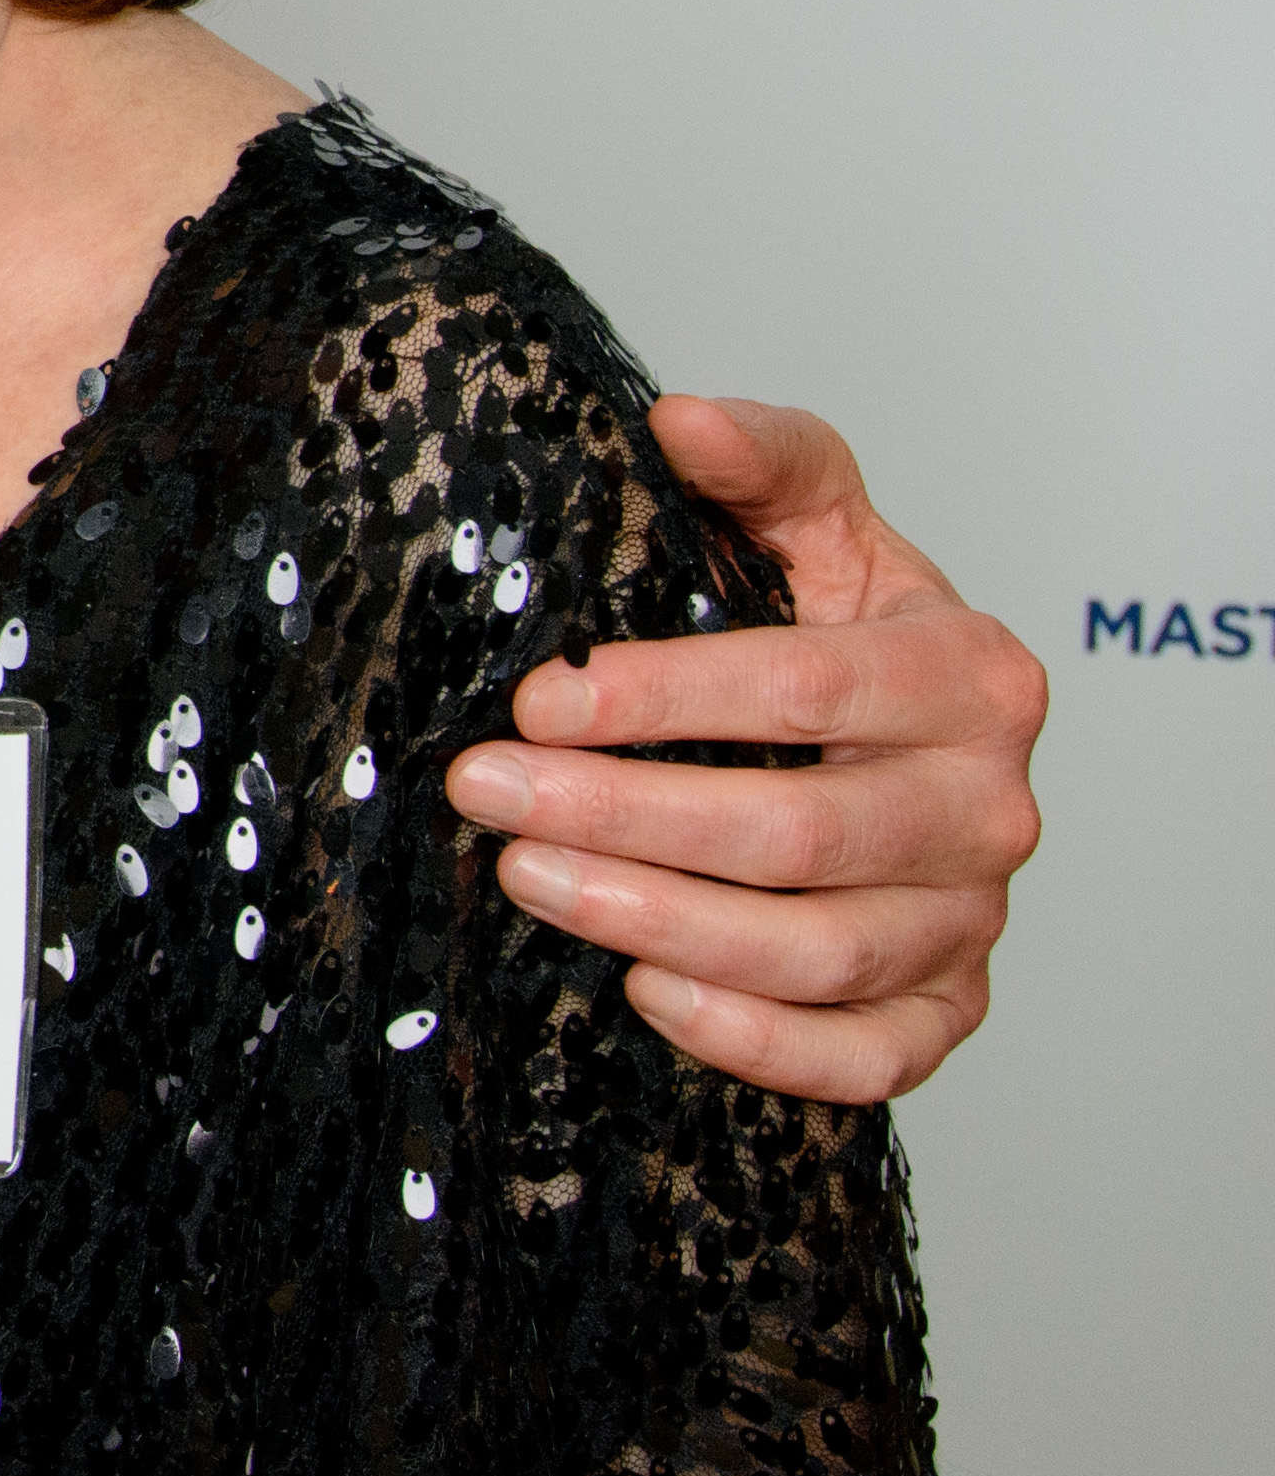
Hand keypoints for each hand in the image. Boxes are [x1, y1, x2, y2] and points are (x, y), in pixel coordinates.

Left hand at [446, 394, 1044, 1105]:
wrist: (907, 738)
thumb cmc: (844, 624)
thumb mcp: (813, 520)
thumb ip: (764, 459)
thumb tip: (681, 420)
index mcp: (967, 672)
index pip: (804, 687)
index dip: (661, 695)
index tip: (538, 697)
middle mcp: (987, 803)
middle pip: (799, 829)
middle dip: (624, 814)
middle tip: (488, 792)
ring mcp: (973, 916)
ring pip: (822, 950)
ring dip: (661, 922)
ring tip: (529, 878)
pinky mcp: (949, 1005)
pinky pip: (869, 1055)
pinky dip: (762, 1039)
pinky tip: (649, 993)